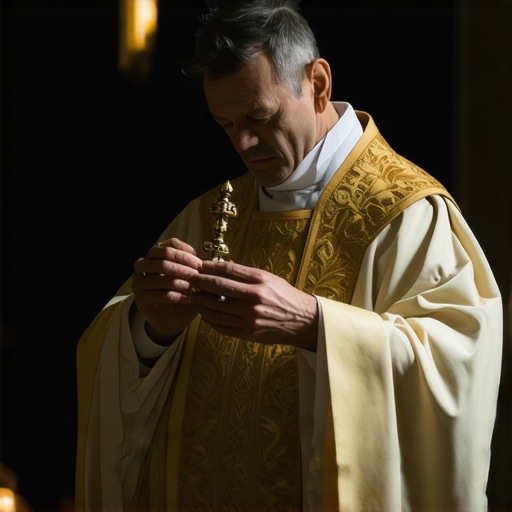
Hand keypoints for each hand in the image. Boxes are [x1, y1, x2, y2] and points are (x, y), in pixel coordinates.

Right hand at [132, 237, 202, 342]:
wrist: (173, 320)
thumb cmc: (184, 295)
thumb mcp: (194, 280)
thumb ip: (200, 271)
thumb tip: (215, 265)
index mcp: (157, 256)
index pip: (169, 244)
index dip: (185, 252)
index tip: (199, 263)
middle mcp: (145, 265)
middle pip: (162, 255)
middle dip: (183, 264)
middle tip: (197, 274)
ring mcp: (140, 282)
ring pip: (159, 274)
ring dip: (179, 280)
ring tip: (192, 287)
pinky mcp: (141, 300)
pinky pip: (159, 294)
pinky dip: (176, 295)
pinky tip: (187, 299)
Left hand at [190, 260, 317, 350]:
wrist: (302, 321)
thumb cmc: (284, 296)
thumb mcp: (269, 278)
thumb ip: (245, 275)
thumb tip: (221, 268)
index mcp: (260, 282)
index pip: (227, 271)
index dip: (210, 267)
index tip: (200, 266)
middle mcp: (254, 299)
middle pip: (218, 288)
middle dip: (200, 283)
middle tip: (190, 280)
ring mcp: (250, 318)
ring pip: (215, 309)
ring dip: (201, 302)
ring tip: (195, 297)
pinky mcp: (248, 333)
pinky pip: (221, 326)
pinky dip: (210, 319)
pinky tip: (205, 314)